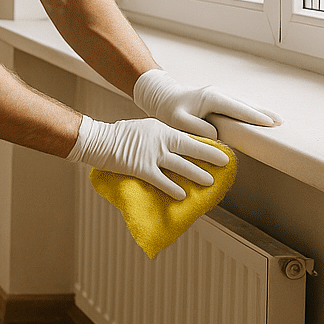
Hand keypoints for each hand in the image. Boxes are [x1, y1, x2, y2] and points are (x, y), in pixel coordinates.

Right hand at [65, 116, 228, 199]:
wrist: (99, 139)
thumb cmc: (119, 135)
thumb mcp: (145, 129)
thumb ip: (161, 136)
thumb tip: (176, 147)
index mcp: (162, 129)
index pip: (188, 135)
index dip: (205, 143)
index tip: (218, 148)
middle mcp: (160, 140)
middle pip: (191, 148)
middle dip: (210, 156)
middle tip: (225, 163)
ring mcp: (151, 154)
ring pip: (181, 165)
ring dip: (197, 174)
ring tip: (209, 181)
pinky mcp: (141, 168)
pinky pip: (161, 180)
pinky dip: (172, 188)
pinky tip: (182, 195)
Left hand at [132, 69, 280, 138]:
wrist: (162, 96)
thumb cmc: (169, 110)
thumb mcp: (178, 121)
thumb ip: (197, 128)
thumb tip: (217, 135)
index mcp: (212, 99)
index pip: (238, 109)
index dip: (255, 117)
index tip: (270, 123)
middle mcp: (218, 94)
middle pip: (246, 104)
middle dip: (264, 113)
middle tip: (281, 122)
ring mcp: (219, 95)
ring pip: (244, 103)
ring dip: (259, 111)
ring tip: (276, 120)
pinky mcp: (218, 100)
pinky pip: (238, 105)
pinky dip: (250, 111)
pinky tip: (259, 117)